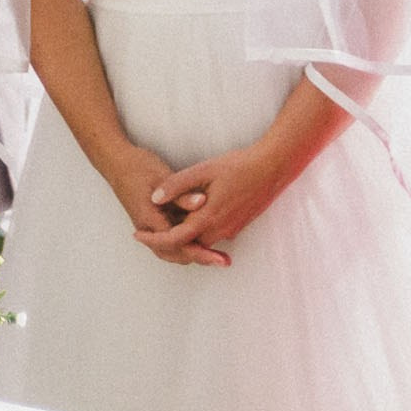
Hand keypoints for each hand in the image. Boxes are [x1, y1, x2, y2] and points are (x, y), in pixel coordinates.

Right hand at [101, 146, 227, 267]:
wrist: (118, 163)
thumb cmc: (138, 167)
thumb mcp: (162, 177)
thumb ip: (181, 194)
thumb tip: (202, 203)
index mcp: (150, 219)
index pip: (177, 243)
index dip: (199, 252)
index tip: (217, 257)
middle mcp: (148, 229)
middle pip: (175, 253)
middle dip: (199, 258)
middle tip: (222, 261)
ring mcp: (149, 227)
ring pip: (172, 250)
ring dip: (193, 253)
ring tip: (215, 256)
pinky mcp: (153, 222)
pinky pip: (170, 239)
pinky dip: (186, 243)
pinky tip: (202, 239)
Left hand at [137, 143, 293, 260]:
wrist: (273, 168)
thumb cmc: (239, 166)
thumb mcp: (204, 170)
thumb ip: (177, 185)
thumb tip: (154, 198)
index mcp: (208, 219)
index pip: (174, 239)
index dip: (153, 239)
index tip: (136, 234)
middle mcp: (220, 230)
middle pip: (186, 245)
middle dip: (165, 240)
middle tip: (145, 230)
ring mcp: (231, 229)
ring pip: (199, 240)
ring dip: (181, 236)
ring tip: (163, 222)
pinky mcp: (237, 225)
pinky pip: (212, 235)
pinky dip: (196, 231)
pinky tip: (189, 215)